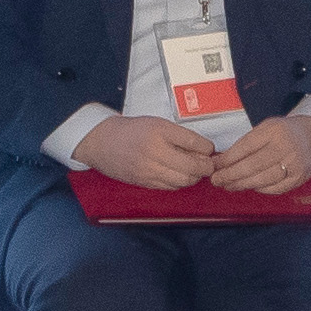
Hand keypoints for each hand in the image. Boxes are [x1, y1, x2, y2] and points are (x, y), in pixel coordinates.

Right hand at [70, 113, 220, 190]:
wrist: (102, 143)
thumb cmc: (132, 130)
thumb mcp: (156, 124)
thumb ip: (179, 136)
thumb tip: (204, 151)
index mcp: (159, 131)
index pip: (194, 142)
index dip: (207, 148)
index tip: (208, 149)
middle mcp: (155, 151)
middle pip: (192, 166)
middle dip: (205, 167)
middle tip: (207, 164)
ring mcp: (149, 169)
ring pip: (184, 180)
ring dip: (194, 177)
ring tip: (192, 170)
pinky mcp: (145, 182)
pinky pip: (172, 187)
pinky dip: (180, 182)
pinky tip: (178, 175)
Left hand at [207, 114, 310, 196]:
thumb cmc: (284, 133)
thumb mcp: (266, 128)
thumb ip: (246, 143)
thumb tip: (221, 160)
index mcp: (274, 131)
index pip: (245, 147)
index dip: (228, 159)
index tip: (215, 166)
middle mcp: (286, 147)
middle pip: (252, 165)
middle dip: (231, 175)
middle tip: (217, 180)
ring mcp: (294, 163)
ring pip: (263, 179)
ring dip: (242, 184)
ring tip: (229, 186)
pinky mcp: (300, 177)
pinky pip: (275, 188)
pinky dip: (260, 189)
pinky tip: (250, 186)